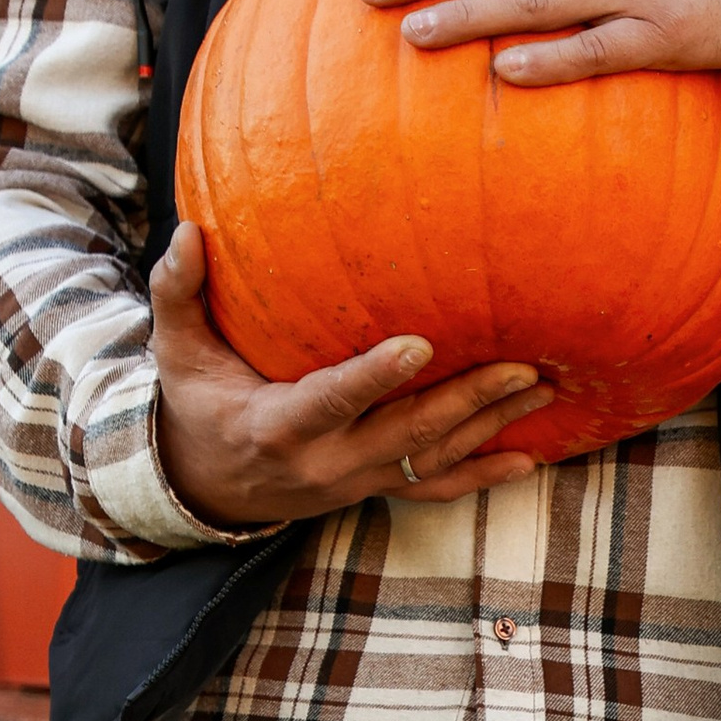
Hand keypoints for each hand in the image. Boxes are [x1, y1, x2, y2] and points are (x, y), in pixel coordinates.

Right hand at [149, 223, 543, 529]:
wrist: (210, 488)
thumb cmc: (198, 405)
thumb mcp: (177, 353)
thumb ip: (177, 293)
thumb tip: (187, 231)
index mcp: (280, 426)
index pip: (333, 399)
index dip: (376, 376)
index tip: (421, 344)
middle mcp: (328, 462)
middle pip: (409, 432)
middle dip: (470, 399)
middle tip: (524, 365)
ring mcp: (359, 480)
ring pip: (435, 457)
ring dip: (492, 427)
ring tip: (544, 389)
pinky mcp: (377, 488)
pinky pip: (437, 489)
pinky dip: (485, 477)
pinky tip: (530, 460)